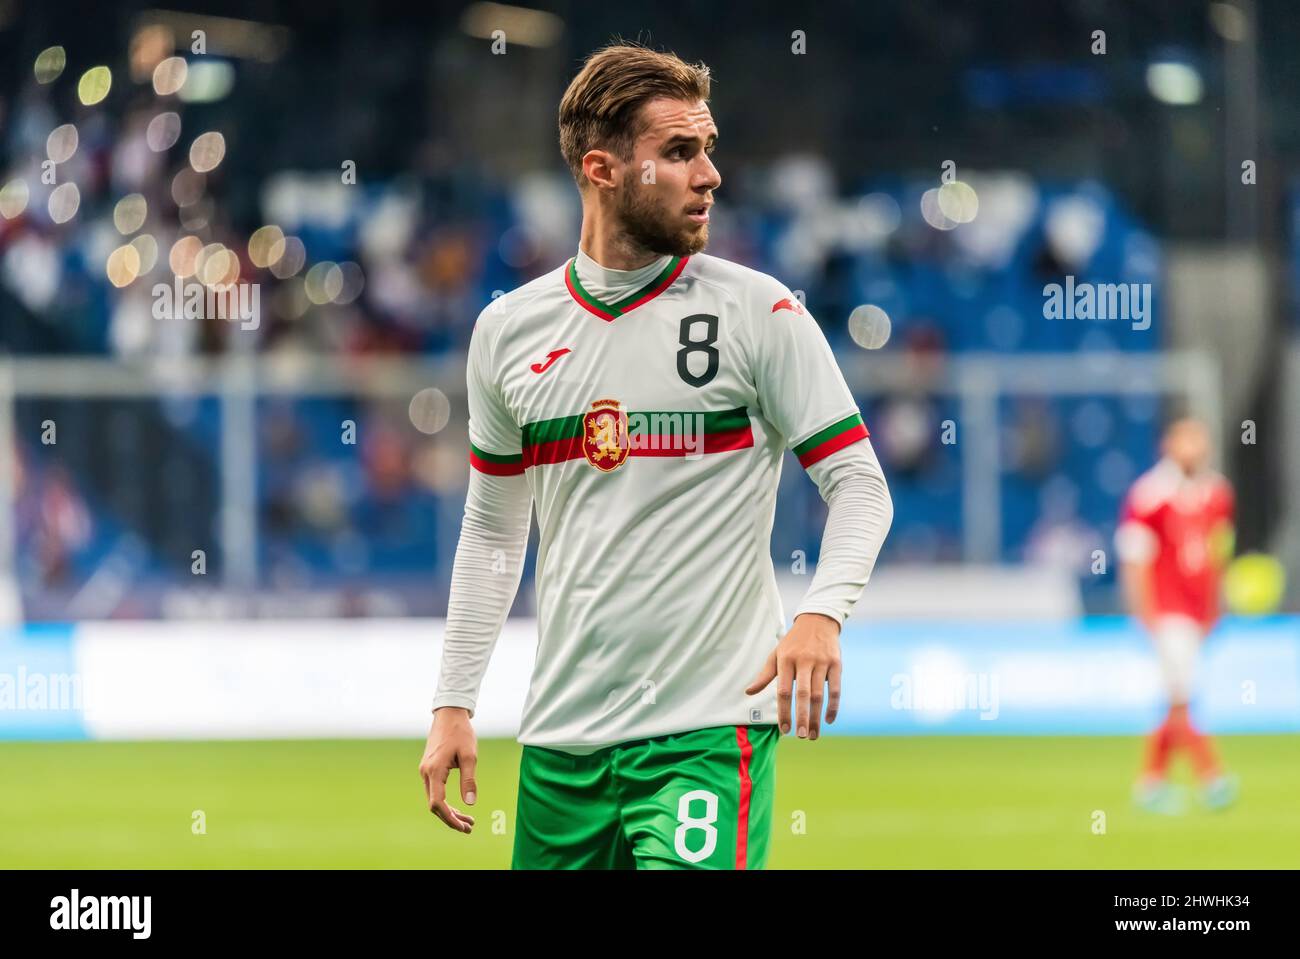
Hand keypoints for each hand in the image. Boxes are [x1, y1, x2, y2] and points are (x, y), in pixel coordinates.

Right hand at [418, 707, 477, 832]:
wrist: (449, 714)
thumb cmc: (461, 732)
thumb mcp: (469, 756)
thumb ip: (469, 780)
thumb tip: (470, 804)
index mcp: (434, 770)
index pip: (437, 803)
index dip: (450, 818)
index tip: (464, 826)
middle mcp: (426, 773)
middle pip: (435, 805)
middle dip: (451, 819)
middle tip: (469, 828)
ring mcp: (425, 771)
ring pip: (434, 799)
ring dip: (449, 812)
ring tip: (467, 820)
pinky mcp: (428, 768)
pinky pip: (435, 791)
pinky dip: (445, 802)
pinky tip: (458, 807)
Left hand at [745, 612, 841, 739]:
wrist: (817, 620)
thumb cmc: (793, 642)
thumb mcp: (776, 654)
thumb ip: (765, 675)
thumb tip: (748, 692)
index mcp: (786, 660)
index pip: (783, 691)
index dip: (784, 712)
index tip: (784, 730)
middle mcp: (804, 661)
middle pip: (803, 695)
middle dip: (801, 717)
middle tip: (801, 736)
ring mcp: (821, 662)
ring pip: (819, 694)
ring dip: (816, 717)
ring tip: (813, 735)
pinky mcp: (836, 663)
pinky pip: (836, 689)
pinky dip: (833, 706)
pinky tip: (829, 720)